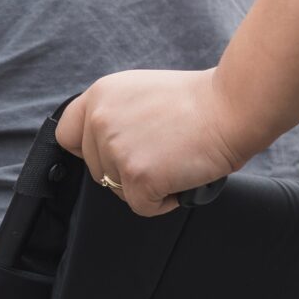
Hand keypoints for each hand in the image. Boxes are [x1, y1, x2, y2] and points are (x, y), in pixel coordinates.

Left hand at [58, 67, 248, 216]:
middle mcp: (100, 121)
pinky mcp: (136, 176)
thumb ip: (114, 114)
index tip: (112, 154)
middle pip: (96, 170)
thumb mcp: (140, 91)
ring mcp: (116, 150)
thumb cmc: (199, 101)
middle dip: (126, 171)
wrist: (232, 107)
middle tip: (162, 154)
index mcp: (99, 95)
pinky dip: (165, 201)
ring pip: (118, 190)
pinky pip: (143, 207)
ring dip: (146, 185)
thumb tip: (102, 145)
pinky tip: (182, 176)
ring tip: (175, 160)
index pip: (67, 135)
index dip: (89, 150)